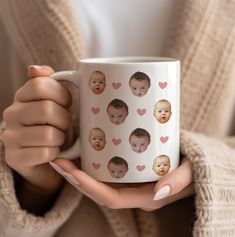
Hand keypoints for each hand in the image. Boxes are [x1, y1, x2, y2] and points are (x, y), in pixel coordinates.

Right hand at [2, 65, 71, 195]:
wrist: (43, 156)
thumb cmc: (53, 124)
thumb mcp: (54, 101)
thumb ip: (49, 82)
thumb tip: (35, 68)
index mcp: (22, 96)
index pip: (40, 85)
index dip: (62, 94)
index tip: (68, 103)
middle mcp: (11, 114)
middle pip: (47, 110)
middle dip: (65, 120)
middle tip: (64, 125)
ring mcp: (10, 137)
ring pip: (48, 134)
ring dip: (60, 138)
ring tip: (58, 138)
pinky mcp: (14, 158)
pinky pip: (45, 153)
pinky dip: (55, 153)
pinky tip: (51, 152)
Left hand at [51, 158, 193, 210]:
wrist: (195, 161)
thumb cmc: (193, 166)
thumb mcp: (192, 172)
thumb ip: (179, 180)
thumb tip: (159, 191)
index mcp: (145, 196)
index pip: (111, 198)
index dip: (89, 187)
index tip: (71, 172)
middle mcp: (133, 191)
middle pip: (98, 190)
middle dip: (75, 178)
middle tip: (58, 160)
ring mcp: (129, 181)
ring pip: (99, 180)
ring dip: (78, 170)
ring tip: (61, 155)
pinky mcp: (129, 170)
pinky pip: (106, 170)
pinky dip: (90, 162)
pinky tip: (81, 149)